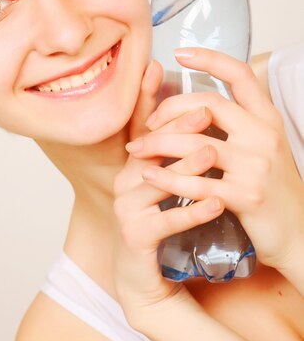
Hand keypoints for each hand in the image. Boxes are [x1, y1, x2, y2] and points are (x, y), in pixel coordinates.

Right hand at [112, 60, 224, 324]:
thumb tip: (193, 112)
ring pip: (155, 181)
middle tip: (204, 111)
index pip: (141, 123)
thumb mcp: (164, 182)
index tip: (157, 67)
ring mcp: (126, 207)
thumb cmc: (157, 222)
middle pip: (150, 146)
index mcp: (134, 163)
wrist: (141, 274)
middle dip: (177, 127)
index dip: (147, 96)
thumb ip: (173, 151)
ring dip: (184, 167)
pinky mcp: (134, 235)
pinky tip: (215, 202)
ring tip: (211, 153)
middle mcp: (124, 179)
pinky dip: (192, 211)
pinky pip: (166, 221)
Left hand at [131, 48, 303, 275]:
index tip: (179, 52)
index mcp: (267, 119)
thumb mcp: (263, 147)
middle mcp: (264, 135)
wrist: (299, 234)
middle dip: (168, 110)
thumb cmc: (272, 189)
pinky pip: (197, 183)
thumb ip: (238, 125)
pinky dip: (167, 178)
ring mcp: (257, 165)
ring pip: (195, 143)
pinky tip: (148, 176)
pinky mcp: (246, 195)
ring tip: (136, 149)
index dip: (210, 58)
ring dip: (158, 145)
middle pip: (206, 105)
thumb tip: (198, 106)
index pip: (240, 75)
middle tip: (146, 124)